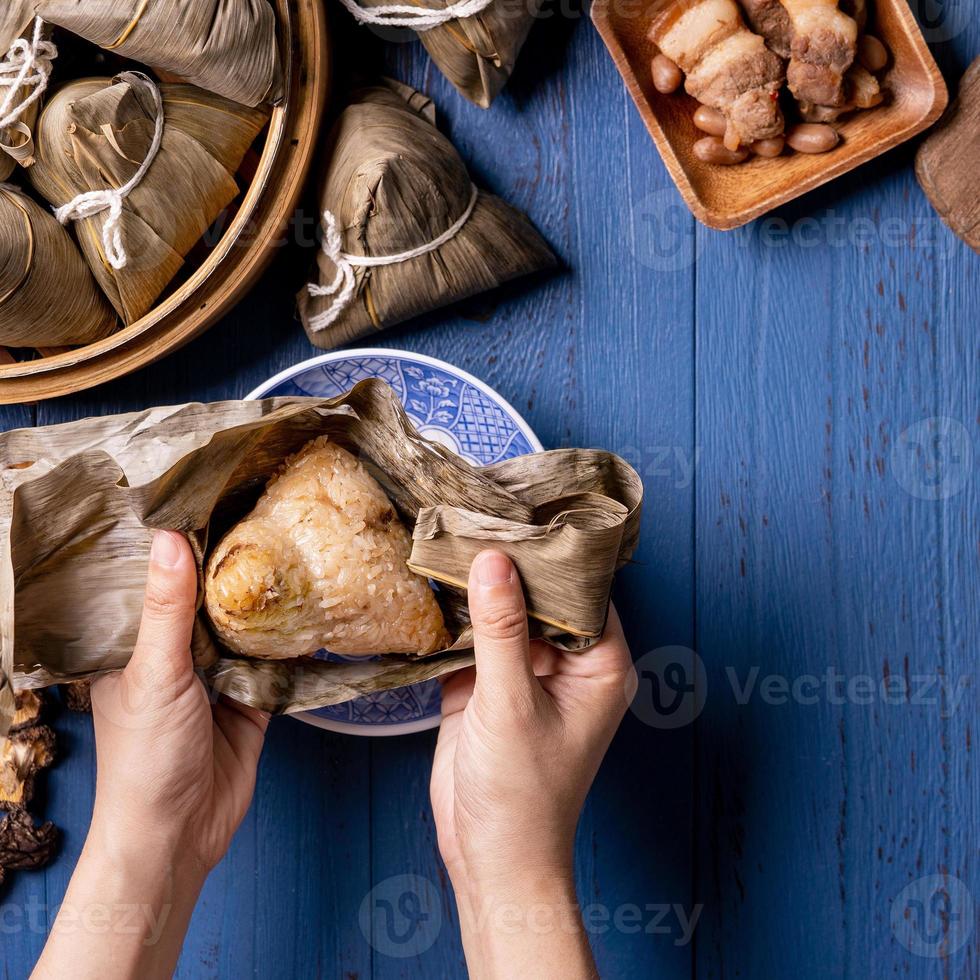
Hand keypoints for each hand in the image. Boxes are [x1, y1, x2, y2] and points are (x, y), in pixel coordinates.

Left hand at [34, 531, 267, 979]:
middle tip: (262, 512)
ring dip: (264, 601)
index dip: (176, 543)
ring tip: (292, 546)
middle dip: (230, 565)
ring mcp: (215, 676)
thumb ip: (168, 611)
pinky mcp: (252, 698)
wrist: (180, 834)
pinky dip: (291, 641)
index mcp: (135, 644)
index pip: (156, 580)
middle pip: (206, 598)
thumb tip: (170, 538)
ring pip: (243, 626)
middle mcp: (175, 654)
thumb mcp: (153, 674)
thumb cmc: (144, 760)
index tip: (206, 496)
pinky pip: (274, 660)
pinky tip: (312, 608)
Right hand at [430, 550, 634, 978]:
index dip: (553, 554)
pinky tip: (430, 586)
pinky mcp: (489, 686)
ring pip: (505, 614)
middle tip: (473, 516)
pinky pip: (475, 639)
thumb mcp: (510, 706)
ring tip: (447, 538)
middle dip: (509, 565)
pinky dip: (455, 619)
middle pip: (542, 597)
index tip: (518, 514)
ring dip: (478, 588)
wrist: (489, 859)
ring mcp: (526, 674)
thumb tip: (494, 560)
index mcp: (599, 666)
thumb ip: (502, 631)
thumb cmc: (522, 797)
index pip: (583, 590)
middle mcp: (567, 664)